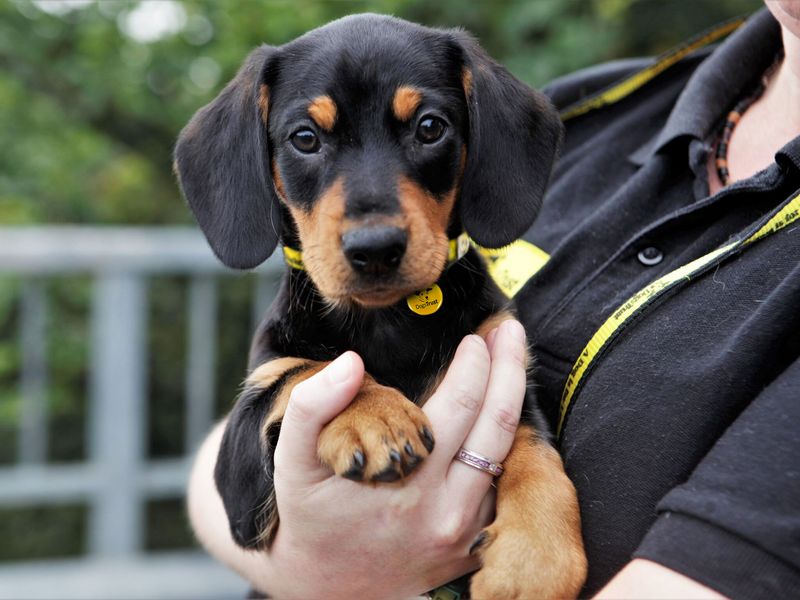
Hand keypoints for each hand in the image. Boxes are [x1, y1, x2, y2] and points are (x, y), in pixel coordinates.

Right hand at [188, 320, 528, 599]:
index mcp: (409, 480)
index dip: (473, 364)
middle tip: (510, 329)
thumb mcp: (294, 459)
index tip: (474, 336)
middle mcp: (448, 509)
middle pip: (498, 425)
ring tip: (512, 357)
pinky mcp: (472, 547)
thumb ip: (314, 405)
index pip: (460, 406)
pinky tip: (501, 409)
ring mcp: (465, 532)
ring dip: (513, 400)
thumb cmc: (310, 513)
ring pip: (510, 456)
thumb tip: (351, 363)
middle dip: (508, 367)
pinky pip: (504, 488)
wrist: (326, 585)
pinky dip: (508, 444)